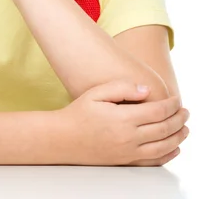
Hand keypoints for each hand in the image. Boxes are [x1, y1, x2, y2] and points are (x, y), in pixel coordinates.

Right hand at [61, 80, 189, 165]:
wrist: (63, 138)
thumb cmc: (78, 113)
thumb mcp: (96, 93)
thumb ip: (121, 87)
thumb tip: (146, 90)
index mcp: (123, 118)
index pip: (158, 111)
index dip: (172, 105)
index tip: (177, 100)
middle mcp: (129, 137)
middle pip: (165, 129)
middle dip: (179, 119)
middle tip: (186, 112)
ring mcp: (129, 151)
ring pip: (164, 146)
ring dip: (179, 137)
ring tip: (185, 129)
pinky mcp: (126, 161)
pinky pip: (154, 161)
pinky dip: (169, 155)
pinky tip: (174, 148)